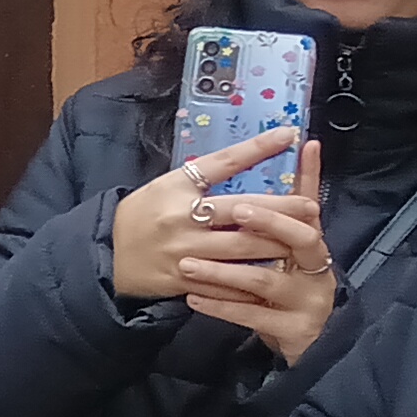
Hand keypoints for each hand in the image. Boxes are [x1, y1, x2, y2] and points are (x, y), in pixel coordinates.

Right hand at [109, 127, 298, 300]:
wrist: (106, 257)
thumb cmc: (139, 216)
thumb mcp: (162, 187)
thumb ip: (198, 181)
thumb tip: (244, 162)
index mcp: (174, 187)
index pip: (222, 162)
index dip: (256, 148)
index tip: (289, 135)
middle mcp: (180, 217)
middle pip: (241, 210)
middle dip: (281, 208)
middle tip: (310, 206)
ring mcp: (184, 251)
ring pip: (242, 249)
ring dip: (276, 245)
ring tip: (303, 240)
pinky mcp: (185, 279)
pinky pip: (226, 281)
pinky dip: (253, 279)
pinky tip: (275, 274)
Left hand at [180, 142, 337, 360]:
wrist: (302, 343)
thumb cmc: (283, 289)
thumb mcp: (283, 252)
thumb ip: (275, 214)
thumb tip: (275, 159)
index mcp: (313, 245)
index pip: (309, 206)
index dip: (307, 177)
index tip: (296, 150)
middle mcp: (317, 269)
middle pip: (300, 238)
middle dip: (267, 221)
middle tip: (233, 209)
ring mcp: (308, 301)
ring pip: (265, 280)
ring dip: (223, 271)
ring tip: (186, 263)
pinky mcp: (294, 329)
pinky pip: (253, 316)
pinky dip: (220, 306)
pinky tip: (192, 298)